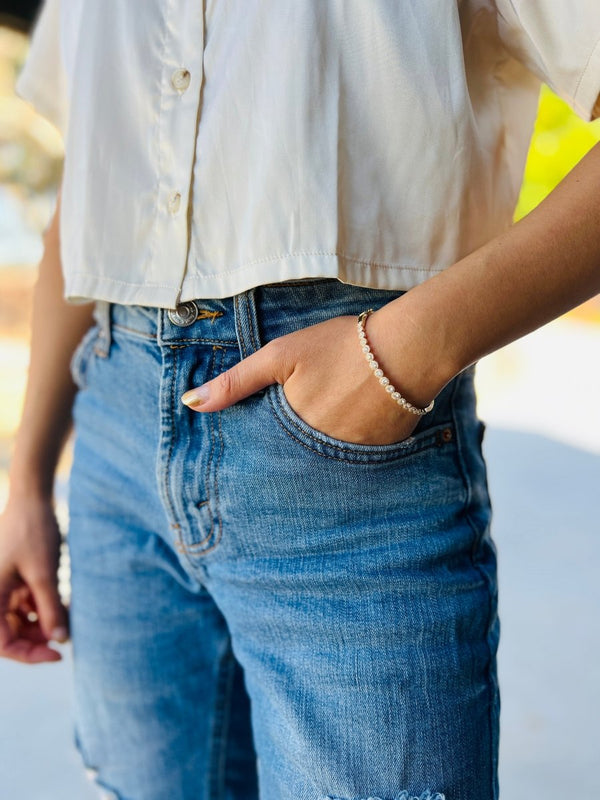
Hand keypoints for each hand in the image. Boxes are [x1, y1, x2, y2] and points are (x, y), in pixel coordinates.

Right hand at [0, 495, 68, 663]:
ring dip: (42, 625)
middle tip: (66, 637)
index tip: (58, 655)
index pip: (3, 644)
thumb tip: (60, 640)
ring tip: (67, 619)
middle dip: (38, 640)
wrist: (33, 498)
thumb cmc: (33, 531)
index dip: (29, 655)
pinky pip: (24, 606)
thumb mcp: (44, 573)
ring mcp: (1, 588)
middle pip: (10, 635)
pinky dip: (42, 609)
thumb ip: (50, 607)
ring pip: (18, 622)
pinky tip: (62, 606)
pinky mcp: (13, 580)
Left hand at [181, 310, 433, 445]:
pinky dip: (353, 442)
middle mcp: (320, 454)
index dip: (266, 437)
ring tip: (336, 413)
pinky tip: (360, 418)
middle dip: (295, 442)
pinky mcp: (381, 455)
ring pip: (327, 458)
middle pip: (296, 456)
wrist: (408, 349)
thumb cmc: (342, 346)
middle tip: (311, 413)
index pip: (266, 450)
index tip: (269, 429)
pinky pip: (358, 457)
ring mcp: (352, 458)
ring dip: (324, 443)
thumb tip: (190, 403)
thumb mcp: (280, 356)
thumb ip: (236, 382)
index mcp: (292, 431)